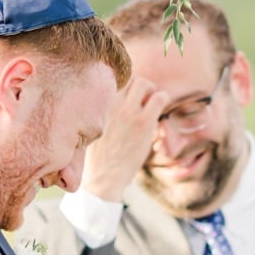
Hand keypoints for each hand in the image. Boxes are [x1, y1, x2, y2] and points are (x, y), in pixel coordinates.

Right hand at [80, 76, 171, 202]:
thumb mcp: (92, 131)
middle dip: (140, 88)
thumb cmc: (97, 159)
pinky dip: (163, 101)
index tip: (131, 99)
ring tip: (152, 109)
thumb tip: (106, 110)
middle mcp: (111, 103)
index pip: (113, 81)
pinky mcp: (143, 122)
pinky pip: (160, 98)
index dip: (126, 89)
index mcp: (98, 105)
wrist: (102, 177)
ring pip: (144, 83)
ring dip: (151, 93)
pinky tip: (159, 115)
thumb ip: (101, 116)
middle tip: (145, 103)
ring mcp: (128, 111)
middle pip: (129, 78)